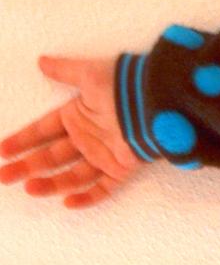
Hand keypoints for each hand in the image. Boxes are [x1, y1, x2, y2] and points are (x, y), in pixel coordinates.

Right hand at [0, 55, 142, 208]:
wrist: (158, 100)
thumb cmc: (124, 85)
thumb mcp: (89, 74)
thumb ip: (65, 70)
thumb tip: (42, 61)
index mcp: (77, 115)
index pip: (43, 131)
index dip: (22, 140)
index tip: (2, 151)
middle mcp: (87, 137)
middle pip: (52, 156)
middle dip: (26, 166)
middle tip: (3, 176)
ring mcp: (104, 154)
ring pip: (73, 174)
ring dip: (51, 182)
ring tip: (29, 189)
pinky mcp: (122, 167)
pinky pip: (105, 187)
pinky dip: (89, 197)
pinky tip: (68, 203)